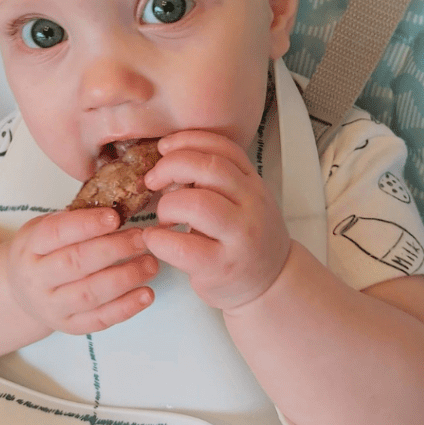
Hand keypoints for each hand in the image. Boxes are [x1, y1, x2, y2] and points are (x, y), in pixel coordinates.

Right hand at [6, 206, 158, 334]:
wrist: (22, 293)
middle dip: (113, 249)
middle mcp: (36, 278)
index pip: (56, 233)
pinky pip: (99, 320)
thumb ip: (73, 221)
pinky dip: (126, 308)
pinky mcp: (68, 326)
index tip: (115, 217)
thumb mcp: (44, 229)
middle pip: (76, 263)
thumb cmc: (42, 253)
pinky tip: (146, 294)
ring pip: (90, 294)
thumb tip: (117, 210)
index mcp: (30, 247)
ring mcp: (51, 306)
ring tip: (150, 264)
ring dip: (125, 278)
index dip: (87, 224)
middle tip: (142, 239)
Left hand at [140, 129, 290, 310]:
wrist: (270, 284)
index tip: (164, 147)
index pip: (223, 147)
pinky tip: (157, 240)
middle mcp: (251, 206)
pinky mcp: (221, 266)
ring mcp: (239, 237)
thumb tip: (167, 159)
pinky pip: (181, 246)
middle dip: (170, 166)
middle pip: (208, 168)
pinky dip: (158, 240)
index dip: (188, 140)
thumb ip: (215, 179)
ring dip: (166, 205)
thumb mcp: (240, 201)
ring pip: (195, 204)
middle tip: (153, 181)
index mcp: (253, 184)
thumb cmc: (242, 239)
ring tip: (164, 217)